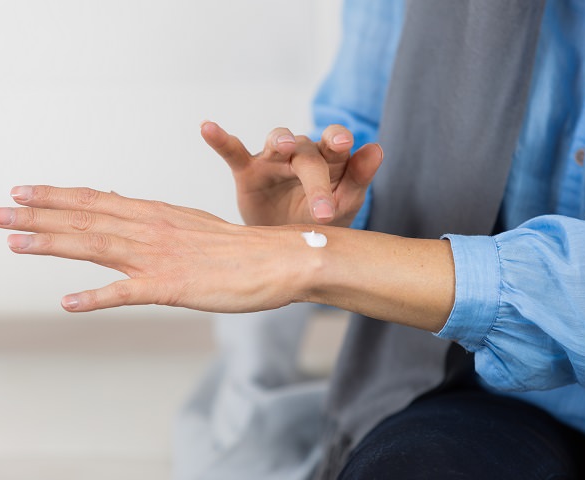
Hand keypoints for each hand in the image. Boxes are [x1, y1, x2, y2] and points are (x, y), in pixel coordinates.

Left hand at [0, 185, 311, 312]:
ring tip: (13, 241)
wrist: (280, 259)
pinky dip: (96, 297)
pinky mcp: (174, 287)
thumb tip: (122, 211)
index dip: (57, 196)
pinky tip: (68, 302)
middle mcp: (152, 229)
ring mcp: (161, 257)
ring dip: (51, 243)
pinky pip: (127, 293)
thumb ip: (157, 222)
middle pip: (86, 218)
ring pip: (96, 245)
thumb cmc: (242, 248)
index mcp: (158, 214)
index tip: (22, 191)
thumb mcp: (194, 226)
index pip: (98, 200)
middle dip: (38, 215)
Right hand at [201, 122, 382, 226]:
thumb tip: (376, 148)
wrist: (292, 247)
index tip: (344, 144)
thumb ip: (359, 177)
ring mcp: (274, 161)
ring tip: (282, 144)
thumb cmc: (324, 221)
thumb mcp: (346, 204)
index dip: (339, 141)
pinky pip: (233, 152)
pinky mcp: (248, 171)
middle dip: (315, 178)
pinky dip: (220, 140)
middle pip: (307, 152)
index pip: (336, 144)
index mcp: (330, 161)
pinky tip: (207, 128)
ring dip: (280, 139)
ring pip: (276, 140)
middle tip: (323, 211)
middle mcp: (302, 154)